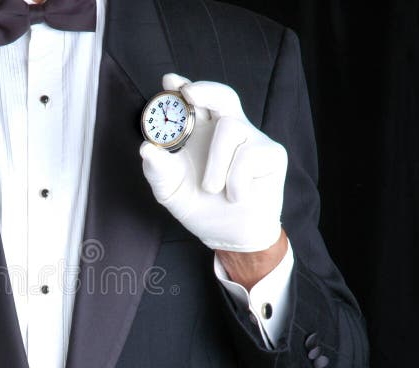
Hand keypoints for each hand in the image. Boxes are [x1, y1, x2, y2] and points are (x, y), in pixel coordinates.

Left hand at [140, 73, 287, 252]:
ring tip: (211, 188)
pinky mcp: (272, 154)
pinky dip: (235, 180)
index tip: (169, 81)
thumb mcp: (170, 190)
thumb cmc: (200, 206)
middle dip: (205, 89)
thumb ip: (157, 169)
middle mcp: (226, 130)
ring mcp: (251, 140)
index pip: (193, 102)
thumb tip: (146, 148)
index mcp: (200, 133)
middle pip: (222, 96)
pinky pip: (248, 155)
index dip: (181, 87)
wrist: (228, 235)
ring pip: (230, 127)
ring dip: (215, 163)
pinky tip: (235, 194)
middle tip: (187, 94)